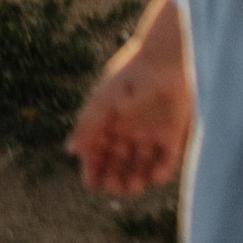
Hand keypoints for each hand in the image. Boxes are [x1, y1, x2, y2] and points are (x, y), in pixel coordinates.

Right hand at [69, 0, 191, 196]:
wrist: (166, 57)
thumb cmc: (131, 75)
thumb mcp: (104, 99)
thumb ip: (87, 124)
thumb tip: (69, 149)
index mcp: (108, 121)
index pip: (96, 152)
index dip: (93, 168)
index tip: (91, 182)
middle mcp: (127, 130)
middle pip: (117, 164)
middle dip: (113, 179)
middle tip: (114, 184)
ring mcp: (150, 133)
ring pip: (140, 167)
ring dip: (135, 180)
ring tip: (134, 184)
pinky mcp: (172, 134)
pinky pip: (166, 161)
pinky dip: (161, 172)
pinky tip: (154, 175)